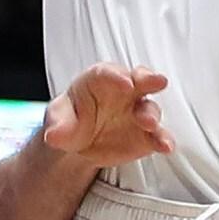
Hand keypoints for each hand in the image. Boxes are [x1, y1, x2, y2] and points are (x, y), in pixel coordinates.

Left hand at [44, 64, 174, 165]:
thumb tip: (52, 135)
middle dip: (149, 78)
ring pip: (150, 108)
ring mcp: (137, 112)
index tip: (126, 83)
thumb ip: (57, 125)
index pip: (108, 73)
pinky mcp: (146, 135)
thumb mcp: (58, 120)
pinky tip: (166, 147)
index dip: (117, 76)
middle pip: (139, 79)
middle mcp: (124, 91)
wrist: (81, 142)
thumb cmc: (69, 120)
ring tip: (149, 123)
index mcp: (99, 80)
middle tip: (158, 81)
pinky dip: (163, 140)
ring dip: (152, 114)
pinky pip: (158, 135)